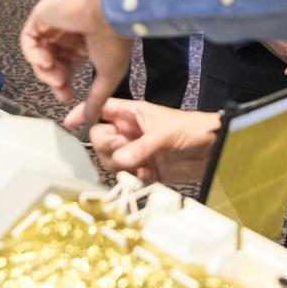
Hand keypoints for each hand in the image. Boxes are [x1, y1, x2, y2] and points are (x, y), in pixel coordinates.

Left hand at [20, 0, 132, 124]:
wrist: (111, 10)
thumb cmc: (115, 37)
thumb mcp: (107, 77)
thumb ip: (94, 101)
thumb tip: (85, 122)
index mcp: (86, 44)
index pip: (67, 67)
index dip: (63, 85)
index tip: (65, 97)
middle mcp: (70, 33)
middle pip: (51, 62)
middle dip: (53, 79)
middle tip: (60, 87)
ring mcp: (56, 24)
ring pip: (38, 53)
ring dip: (44, 69)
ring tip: (55, 75)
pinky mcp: (43, 14)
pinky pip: (29, 39)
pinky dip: (33, 54)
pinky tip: (46, 60)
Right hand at [65, 99, 220, 183]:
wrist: (216, 149)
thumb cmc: (194, 129)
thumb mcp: (166, 133)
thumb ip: (141, 146)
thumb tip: (119, 160)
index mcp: (133, 113)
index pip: (101, 109)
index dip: (85, 114)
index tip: (70, 123)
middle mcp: (131, 132)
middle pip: (100, 139)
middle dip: (107, 147)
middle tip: (123, 150)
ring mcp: (137, 151)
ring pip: (111, 160)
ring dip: (120, 165)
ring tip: (139, 164)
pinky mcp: (146, 170)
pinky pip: (128, 176)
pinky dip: (133, 178)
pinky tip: (147, 175)